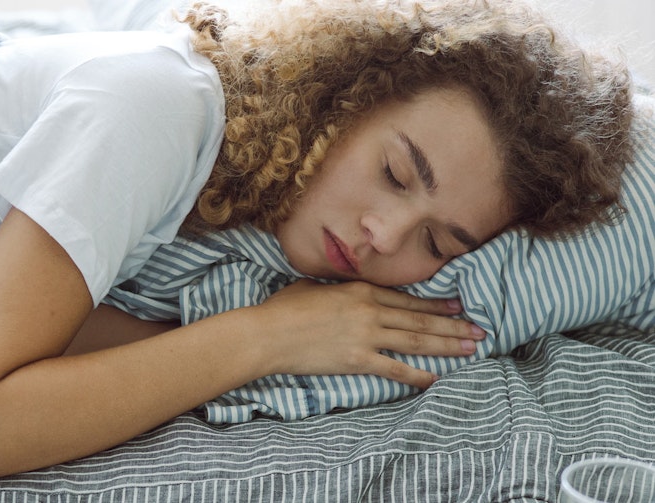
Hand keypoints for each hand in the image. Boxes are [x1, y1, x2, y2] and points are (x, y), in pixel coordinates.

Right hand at [255, 279, 484, 388]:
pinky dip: (417, 375)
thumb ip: (339, 288)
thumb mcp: (315, 286)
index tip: (458, 304)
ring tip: (470, 349)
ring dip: (446, 345)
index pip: (408, 299)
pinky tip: (435, 378)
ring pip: (416, 340)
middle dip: (453, 325)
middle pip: (420, 319)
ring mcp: (366, 336)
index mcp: (361, 291)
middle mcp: (370, 311)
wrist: (269, 333)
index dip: (436, 303)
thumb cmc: (285, 308)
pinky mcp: (358, 361)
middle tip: (479, 329)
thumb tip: (347, 289)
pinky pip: (395, 369)